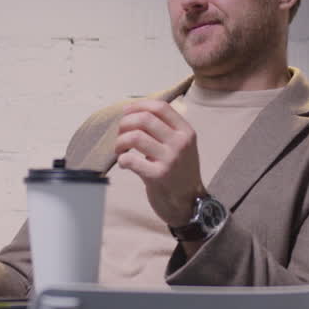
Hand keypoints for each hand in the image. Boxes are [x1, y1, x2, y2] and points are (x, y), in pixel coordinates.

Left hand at [113, 99, 204, 226]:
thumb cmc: (180, 172)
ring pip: (135, 137)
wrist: (189, 202)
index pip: (160, 107)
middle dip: (125, 123)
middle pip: (144, 119)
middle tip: (120, 133)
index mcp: (186, 132)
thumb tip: (135, 111)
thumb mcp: (182, 145)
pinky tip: (124, 163)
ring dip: (120, 141)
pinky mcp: (158, 176)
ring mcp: (170, 159)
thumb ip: (166, 128)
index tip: (126, 111)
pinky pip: (130, 159)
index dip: (138, 105)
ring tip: (120, 149)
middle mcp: (180, 143)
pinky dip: (122, 159)